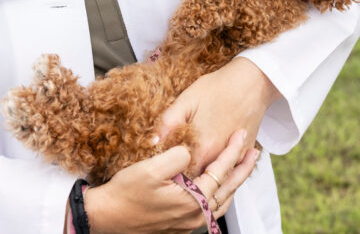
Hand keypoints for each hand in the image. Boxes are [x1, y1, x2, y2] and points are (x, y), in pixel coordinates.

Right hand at [83, 130, 259, 233]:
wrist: (105, 218)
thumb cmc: (125, 194)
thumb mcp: (150, 169)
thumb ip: (177, 156)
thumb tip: (191, 151)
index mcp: (192, 201)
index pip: (221, 172)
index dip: (233, 152)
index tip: (241, 135)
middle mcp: (195, 216)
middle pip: (228, 190)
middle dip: (242, 169)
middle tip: (254, 152)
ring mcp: (188, 223)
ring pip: (221, 203)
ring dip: (233, 184)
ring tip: (241, 168)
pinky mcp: (180, 225)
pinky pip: (208, 209)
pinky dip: (218, 194)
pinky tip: (216, 185)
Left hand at [158, 57, 279, 175]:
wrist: (252, 81)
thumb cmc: (218, 87)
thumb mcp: (187, 99)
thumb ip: (168, 122)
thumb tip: (152, 142)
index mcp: (202, 149)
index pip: (181, 177)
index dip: (170, 175)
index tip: (161, 171)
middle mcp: (220, 158)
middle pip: (199, 182)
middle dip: (185, 181)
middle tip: (172, 173)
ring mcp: (235, 157)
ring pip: (217, 180)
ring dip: (204, 179)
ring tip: (189, 174)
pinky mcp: (246, 153)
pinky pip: (231, 172)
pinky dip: (220, 172)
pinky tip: (209, 165)